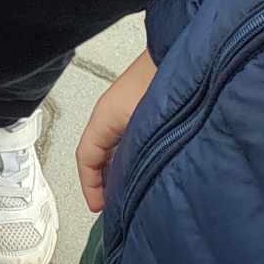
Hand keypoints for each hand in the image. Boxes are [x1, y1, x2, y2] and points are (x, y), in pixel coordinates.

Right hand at [77, 49, 156, 212]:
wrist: (178, 55)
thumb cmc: (159, 82)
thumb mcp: (139, 128)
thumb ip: (130, 159)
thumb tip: (127, 189)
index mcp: (104, 117)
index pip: (86, 157)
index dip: (90, 186)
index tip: (99, 208)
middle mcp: (113, 115)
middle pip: (99, 155)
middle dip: (105, 182)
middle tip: (117, 207)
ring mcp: (129, 113)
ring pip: (116, 150)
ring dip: (120, 171)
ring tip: (133, 194)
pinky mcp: (147, 113)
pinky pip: (131, 143)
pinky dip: (133, 161)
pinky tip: (148, 170)